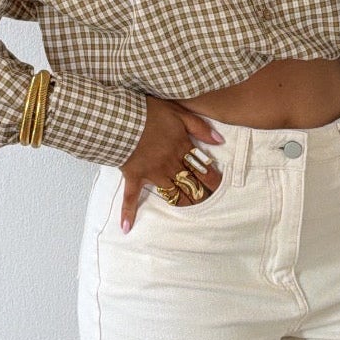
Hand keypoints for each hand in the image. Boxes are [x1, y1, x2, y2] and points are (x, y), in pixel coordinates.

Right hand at [117, 96, 226, 232]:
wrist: (119, 117)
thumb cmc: (148, 112)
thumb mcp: (178, 112)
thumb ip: (200, 127)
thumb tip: (220, 141)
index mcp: (180, 148)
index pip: (202, 167)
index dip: (212, 178)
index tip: (218, 185)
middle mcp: (169, 165)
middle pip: (190, 183)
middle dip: (201, 192)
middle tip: (209, 199)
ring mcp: (151, 174)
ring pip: (172, 193)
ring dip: (183, 201)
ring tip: (191, 207)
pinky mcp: (133, 177)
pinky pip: (130, 198)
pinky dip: (128, 212)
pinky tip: (126, 227)